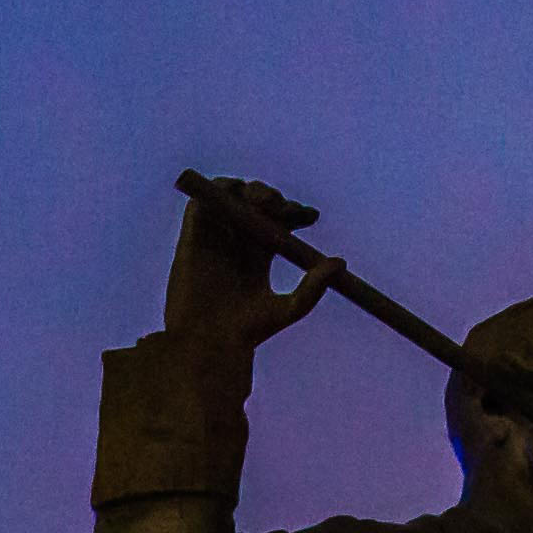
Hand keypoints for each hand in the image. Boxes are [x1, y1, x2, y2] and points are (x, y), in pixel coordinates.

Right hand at [164, 177, 332, 359]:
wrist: (207, 342)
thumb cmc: (246, 333)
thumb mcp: (288, 309)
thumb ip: (313, 288)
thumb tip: (340, 263)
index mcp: (259, 258)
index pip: (279, 224)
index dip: (295, 214)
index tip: (311, 217)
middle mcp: (236, 243)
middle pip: (258, 206)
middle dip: (275, 199)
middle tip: (285, 210)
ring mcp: (215, 237)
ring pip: (234, 198)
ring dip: (251, 190)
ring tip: (267, 203)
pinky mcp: (193, 235)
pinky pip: (205, 200)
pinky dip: (221, 189)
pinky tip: (240, 197)